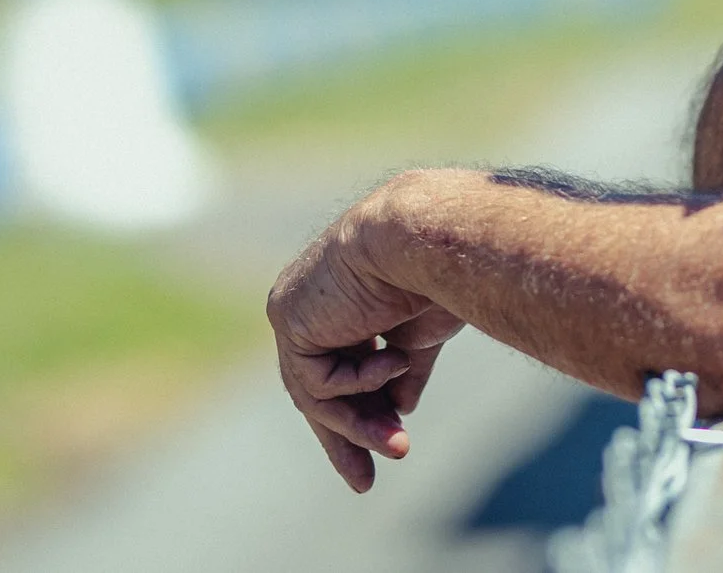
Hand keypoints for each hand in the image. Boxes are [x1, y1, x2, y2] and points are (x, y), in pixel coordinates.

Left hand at [267, 185, 465, 491]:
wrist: (423, 238)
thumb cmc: (434, 272)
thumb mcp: (419, 334)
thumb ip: (402, 371)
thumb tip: (399, 410)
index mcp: (345, 303)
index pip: (341, 370)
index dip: (363, 412)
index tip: (390, 446)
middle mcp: (312, 306)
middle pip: (320, 390)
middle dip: (348, 435)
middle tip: (365, 484)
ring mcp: (296, 311)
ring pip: (317, 394)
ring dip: (359, 427)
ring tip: (400, 448)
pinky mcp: (289, 319)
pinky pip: (316, 381)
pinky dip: (357, 383)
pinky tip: (392, 360)